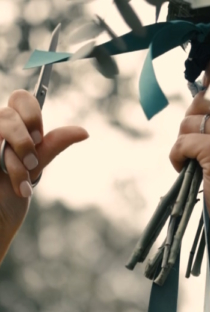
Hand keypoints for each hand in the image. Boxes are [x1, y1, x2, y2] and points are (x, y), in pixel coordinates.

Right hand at [0, 90, 88, 237]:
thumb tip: (83, 131)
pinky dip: (11, 169)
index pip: (22, 99)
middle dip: (26, 133)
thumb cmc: (9, 196)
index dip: (32, 114)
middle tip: (31, 160)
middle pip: (11, 106)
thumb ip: (52, 146)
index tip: (40, 138)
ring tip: (23, 178)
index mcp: (10, 130)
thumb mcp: (34, 168)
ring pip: (3, 122)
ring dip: (18, 154)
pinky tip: (17, 187)